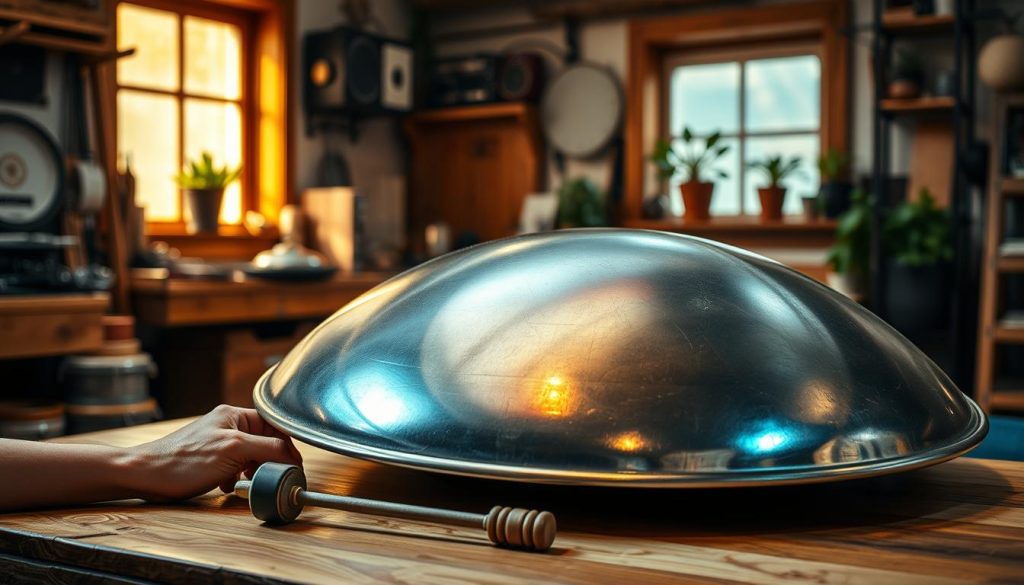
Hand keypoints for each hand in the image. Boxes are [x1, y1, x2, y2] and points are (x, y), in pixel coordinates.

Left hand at [127, 405, 302, 501]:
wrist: (144, 475)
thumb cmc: (182, 460)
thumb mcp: (233, 451)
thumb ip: (267, 448)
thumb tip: (292, 455)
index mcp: (233, 415)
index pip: (273, 424)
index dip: (286, 444)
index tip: (293, 464)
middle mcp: (226, 425)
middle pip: (262, 441)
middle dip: (267, 460)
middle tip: (269, 475)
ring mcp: (216, 442)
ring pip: (248, 455)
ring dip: (251, 470)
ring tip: (246, 480)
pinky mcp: (207, 459)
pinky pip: (233, 466)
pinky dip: (235, 477)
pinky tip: (227, 485)